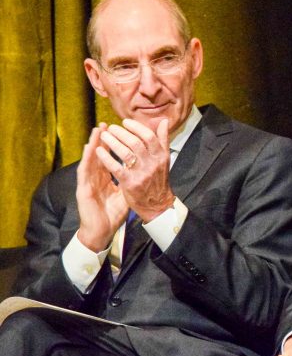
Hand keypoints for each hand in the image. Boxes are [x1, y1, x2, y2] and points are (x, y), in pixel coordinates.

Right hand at [75, 125, 129, 251]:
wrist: (101, 231)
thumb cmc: (113, 213)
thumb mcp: (126, 194)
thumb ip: (133, 180)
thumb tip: (145, 170)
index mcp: (106, 178)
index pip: (110, 158)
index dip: (114, 146)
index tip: (121, 132)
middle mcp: (97, 178)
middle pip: (100, 155)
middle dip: (104, 139)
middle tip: (107, 124)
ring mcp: (89, 182)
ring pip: (91, 159)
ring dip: (94, 143)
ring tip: (97, 129)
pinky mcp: (83, 189)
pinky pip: (85, 172)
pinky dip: (87, 159)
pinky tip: (89, 148)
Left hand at [95, 118, 175, 221]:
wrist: (157, 204)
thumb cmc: (158, 178)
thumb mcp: (164, 159)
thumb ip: (163, 139)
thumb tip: (163, 120)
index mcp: (161, 155)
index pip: (149, 136)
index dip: (136, 127)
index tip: (125, 122)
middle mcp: (153, 163)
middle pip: (136, 143)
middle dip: (121, 133)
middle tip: (111, 128)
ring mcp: (142, 174)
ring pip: (125, 153)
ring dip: (113, 142)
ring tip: (104, 136)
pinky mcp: (130, 183)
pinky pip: (116, 168)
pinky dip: (106, 158)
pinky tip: (99, 151)